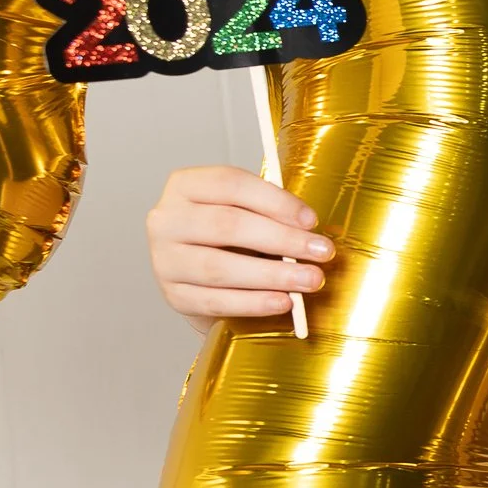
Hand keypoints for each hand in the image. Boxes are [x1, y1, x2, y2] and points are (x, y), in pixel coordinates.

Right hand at [144, 165, 331, 334]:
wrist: (204, 276)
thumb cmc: (233, 236)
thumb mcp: (248, 213)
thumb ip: (272, 214)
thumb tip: (312, 232)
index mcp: (186, 186)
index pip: (230, 184)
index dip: (275, 201)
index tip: (311, 220)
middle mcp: (167, 220)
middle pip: (227, 224)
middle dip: (282, 239)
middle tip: (322, 251)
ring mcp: (165, 259)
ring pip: (219, 267)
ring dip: (272, 274)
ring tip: (310, 280)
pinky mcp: (174, 295)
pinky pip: (215, 300)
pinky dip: (253, 303)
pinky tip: (283, 302)